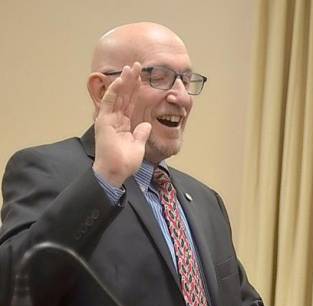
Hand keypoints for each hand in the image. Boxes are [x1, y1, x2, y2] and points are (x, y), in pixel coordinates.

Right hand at [93, 62, 150, 186]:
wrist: (115, 171)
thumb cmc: (125, 162)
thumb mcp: (138, 145)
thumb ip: (141, 133)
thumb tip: (147, 125)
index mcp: (123, 124)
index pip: (131, 103)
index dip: (137, 90)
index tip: (143, 78)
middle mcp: (115, 119)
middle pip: (125, 96)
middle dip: (132, 80)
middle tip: (138, 66)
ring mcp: (108, 119)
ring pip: (117, 95)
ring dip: (124, 81)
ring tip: (131, 67)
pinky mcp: (104, 120)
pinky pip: (109, 102)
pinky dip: (115, 91)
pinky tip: (121, 80)